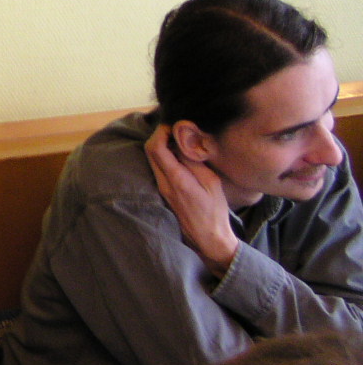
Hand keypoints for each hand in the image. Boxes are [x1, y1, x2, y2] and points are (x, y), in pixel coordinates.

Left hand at [144, 125, 238, 278]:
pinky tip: (179, 157)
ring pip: (152, 159)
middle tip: (176, 131)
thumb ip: (194, 162)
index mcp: (176, 179)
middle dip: (159, 136)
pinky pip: (157, 168)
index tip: (174, 126)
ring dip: (161, 146)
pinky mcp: (163, 192)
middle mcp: (163, 183)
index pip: (156, 148)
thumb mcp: (211, 183)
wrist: (207, 237)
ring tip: (180, 142)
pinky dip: (164, 157)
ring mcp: (161, 188)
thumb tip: (182, 142)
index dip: (161, 132)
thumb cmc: (214, 211)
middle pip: (149, 150)